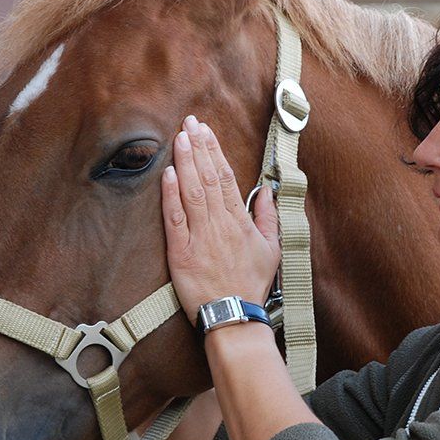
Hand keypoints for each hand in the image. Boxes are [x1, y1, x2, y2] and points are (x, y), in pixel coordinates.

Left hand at [162, 115, 280, 324]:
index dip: (215, 151)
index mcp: (240, 221)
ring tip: (179, 138)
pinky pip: (175, 219)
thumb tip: (266, 190)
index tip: (207, 130)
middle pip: (208, 178)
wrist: (234, 316)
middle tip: (189, 122)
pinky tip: (168, 173)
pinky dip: (171, 195)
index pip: (226, 178)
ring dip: (186, 162)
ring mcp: (200, 238)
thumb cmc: (251, 284)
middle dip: (198, 147)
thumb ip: (268, 217)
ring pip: (192, 192)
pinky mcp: (181, 253)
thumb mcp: (272, 250)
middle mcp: (220, 224)